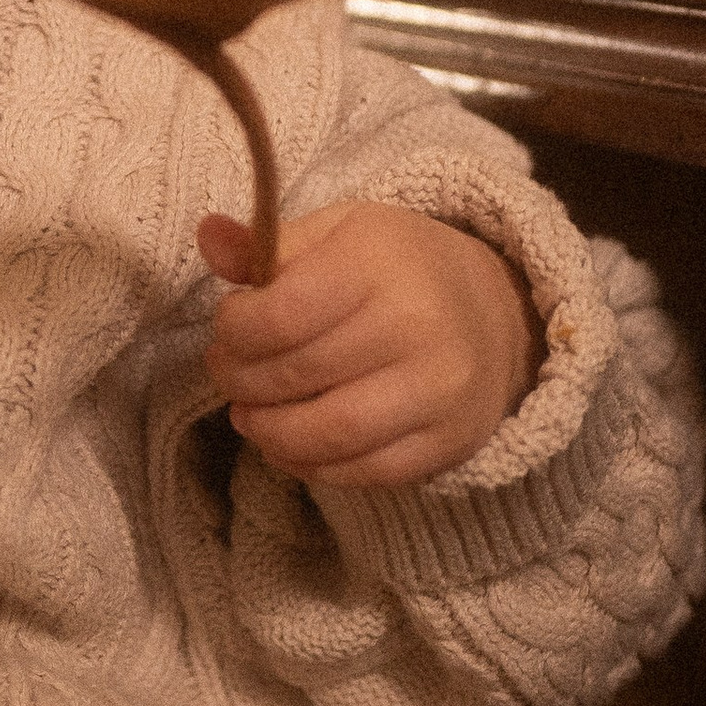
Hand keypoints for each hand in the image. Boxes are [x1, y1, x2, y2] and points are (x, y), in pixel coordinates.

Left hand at [195, 199, 540, 489]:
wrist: (496, 312)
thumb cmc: (399, 267)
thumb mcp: (339, 232)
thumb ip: (269, 243)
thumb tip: (209, 236)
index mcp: (380, 264)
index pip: (282, 314)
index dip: (234, 330)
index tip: (228, 327)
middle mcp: (417, 327)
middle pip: (297, 374)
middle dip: (241, 381)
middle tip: (227, 373)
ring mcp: (438, 392)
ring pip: (328, 434)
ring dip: (269, 433)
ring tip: (249, 415)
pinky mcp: (448, 443)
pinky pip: (364, 472)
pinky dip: (311, 466)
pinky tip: (288, 445)